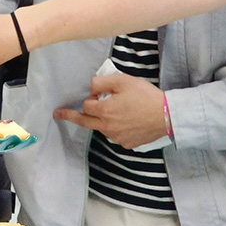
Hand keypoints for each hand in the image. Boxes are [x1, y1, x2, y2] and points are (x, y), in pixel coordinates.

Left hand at [53, 72, 169, 148]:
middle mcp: (107, 127)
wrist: (167, 115)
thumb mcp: (123, 81)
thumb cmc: (146, 96)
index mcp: (104, 111)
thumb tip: (92, 89)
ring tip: (121, 111)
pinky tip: (129, 121)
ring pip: (102, 128)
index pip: (86, 105)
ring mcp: (117, 138)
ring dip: (103, 120)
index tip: (98, 95)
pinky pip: (116, 135)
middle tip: (58, 114)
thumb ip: (102, 82)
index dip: (92, 98)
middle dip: (70, 117)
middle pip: (84, 122)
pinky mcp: (127, 144)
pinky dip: (117, 128)